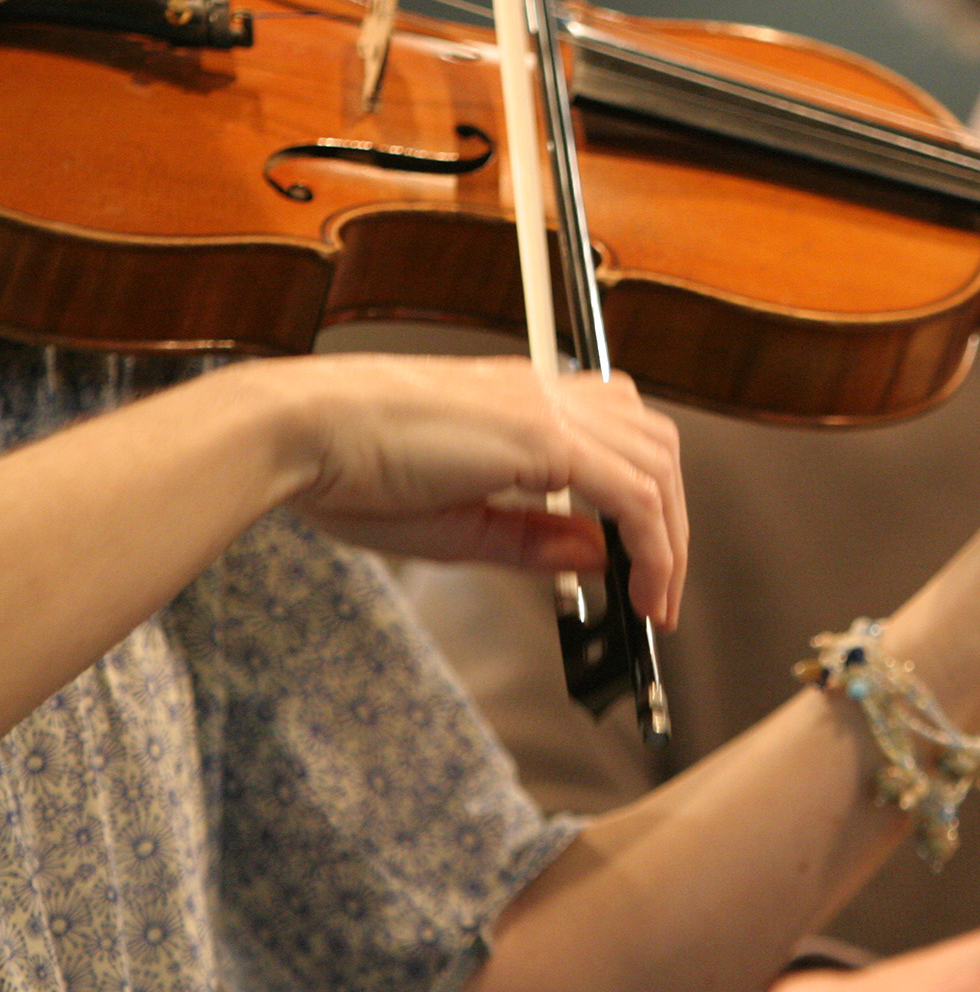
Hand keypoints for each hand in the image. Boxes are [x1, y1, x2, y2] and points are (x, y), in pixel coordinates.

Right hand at [239, 353, 686, 626]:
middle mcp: (544, 393)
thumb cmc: (348, 468)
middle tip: (660, 588)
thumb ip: (537, 538)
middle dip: (672, 522)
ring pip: (658, 465)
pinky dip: (653, 544)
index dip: (648, 502)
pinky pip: (633, 493)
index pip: (621, 438)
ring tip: (655, 598)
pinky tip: (641, 586)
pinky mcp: (542, 435)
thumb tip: (603, 554)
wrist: (296, 430)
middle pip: (655, 447)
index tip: (644, 566)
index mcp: (522, 402)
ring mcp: (548, 407)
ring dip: (670, 538)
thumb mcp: (460, 522)